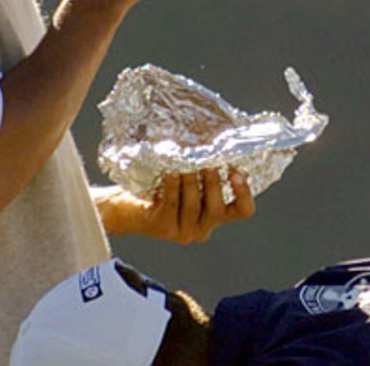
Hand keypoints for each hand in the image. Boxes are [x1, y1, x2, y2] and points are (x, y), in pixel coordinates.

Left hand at [96, 169, 255, 243]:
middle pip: (218, 209)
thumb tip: (216, 138)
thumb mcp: (188, 180)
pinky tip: (170, 173)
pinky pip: (173, 204)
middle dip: (214, 184)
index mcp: (214, 217)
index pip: (242, 211)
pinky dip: (173, 186)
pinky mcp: (164, 229)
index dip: (244, 193)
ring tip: (187, 163)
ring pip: (194, 206)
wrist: (124, 207)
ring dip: (192, 182)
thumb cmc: (160, 188)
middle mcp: (202, 230)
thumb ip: (203, 171)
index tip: (237, 172)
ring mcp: (183, 232)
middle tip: (208, 162)